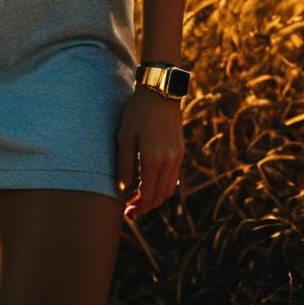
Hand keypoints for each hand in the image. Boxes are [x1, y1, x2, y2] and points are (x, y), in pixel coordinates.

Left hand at [116, 85, 184, 219]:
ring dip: (155, 198)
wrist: (160, 93)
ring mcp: (177, 158)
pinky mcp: (180, 152)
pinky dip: (162, 186)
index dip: (136, 206)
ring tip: (139, 199)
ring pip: (168, 190)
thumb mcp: (124, 137)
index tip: (125, 209)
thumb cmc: (137, 114)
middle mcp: (169, 162)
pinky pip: (173, 178)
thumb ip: (124, 166)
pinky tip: (150, 184)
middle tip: (131, 211)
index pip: (148, 195)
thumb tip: (123, 191)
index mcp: (153, 159)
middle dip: (145, 207)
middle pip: (160, 197)